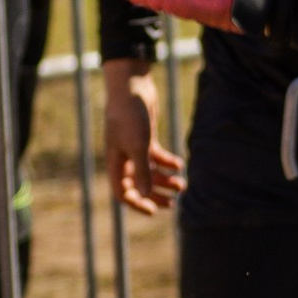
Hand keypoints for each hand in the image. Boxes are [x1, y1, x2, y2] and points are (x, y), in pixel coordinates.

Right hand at [104, 63, 183, 216]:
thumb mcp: (138, 146)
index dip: (136, 204)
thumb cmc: (130, 116)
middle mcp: (124, 159)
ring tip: (182, 185)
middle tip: (173, 203)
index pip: (123, 193)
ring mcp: (135, 149)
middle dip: (155, 195)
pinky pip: (157, 158)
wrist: (132, 87)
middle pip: (139, 186)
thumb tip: (146, 195)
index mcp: (116, 163)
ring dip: (165, 181)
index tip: (154, 210)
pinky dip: (168, 163)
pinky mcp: (146, 139)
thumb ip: (142, 171)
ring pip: (150, 173)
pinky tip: (179, 164)